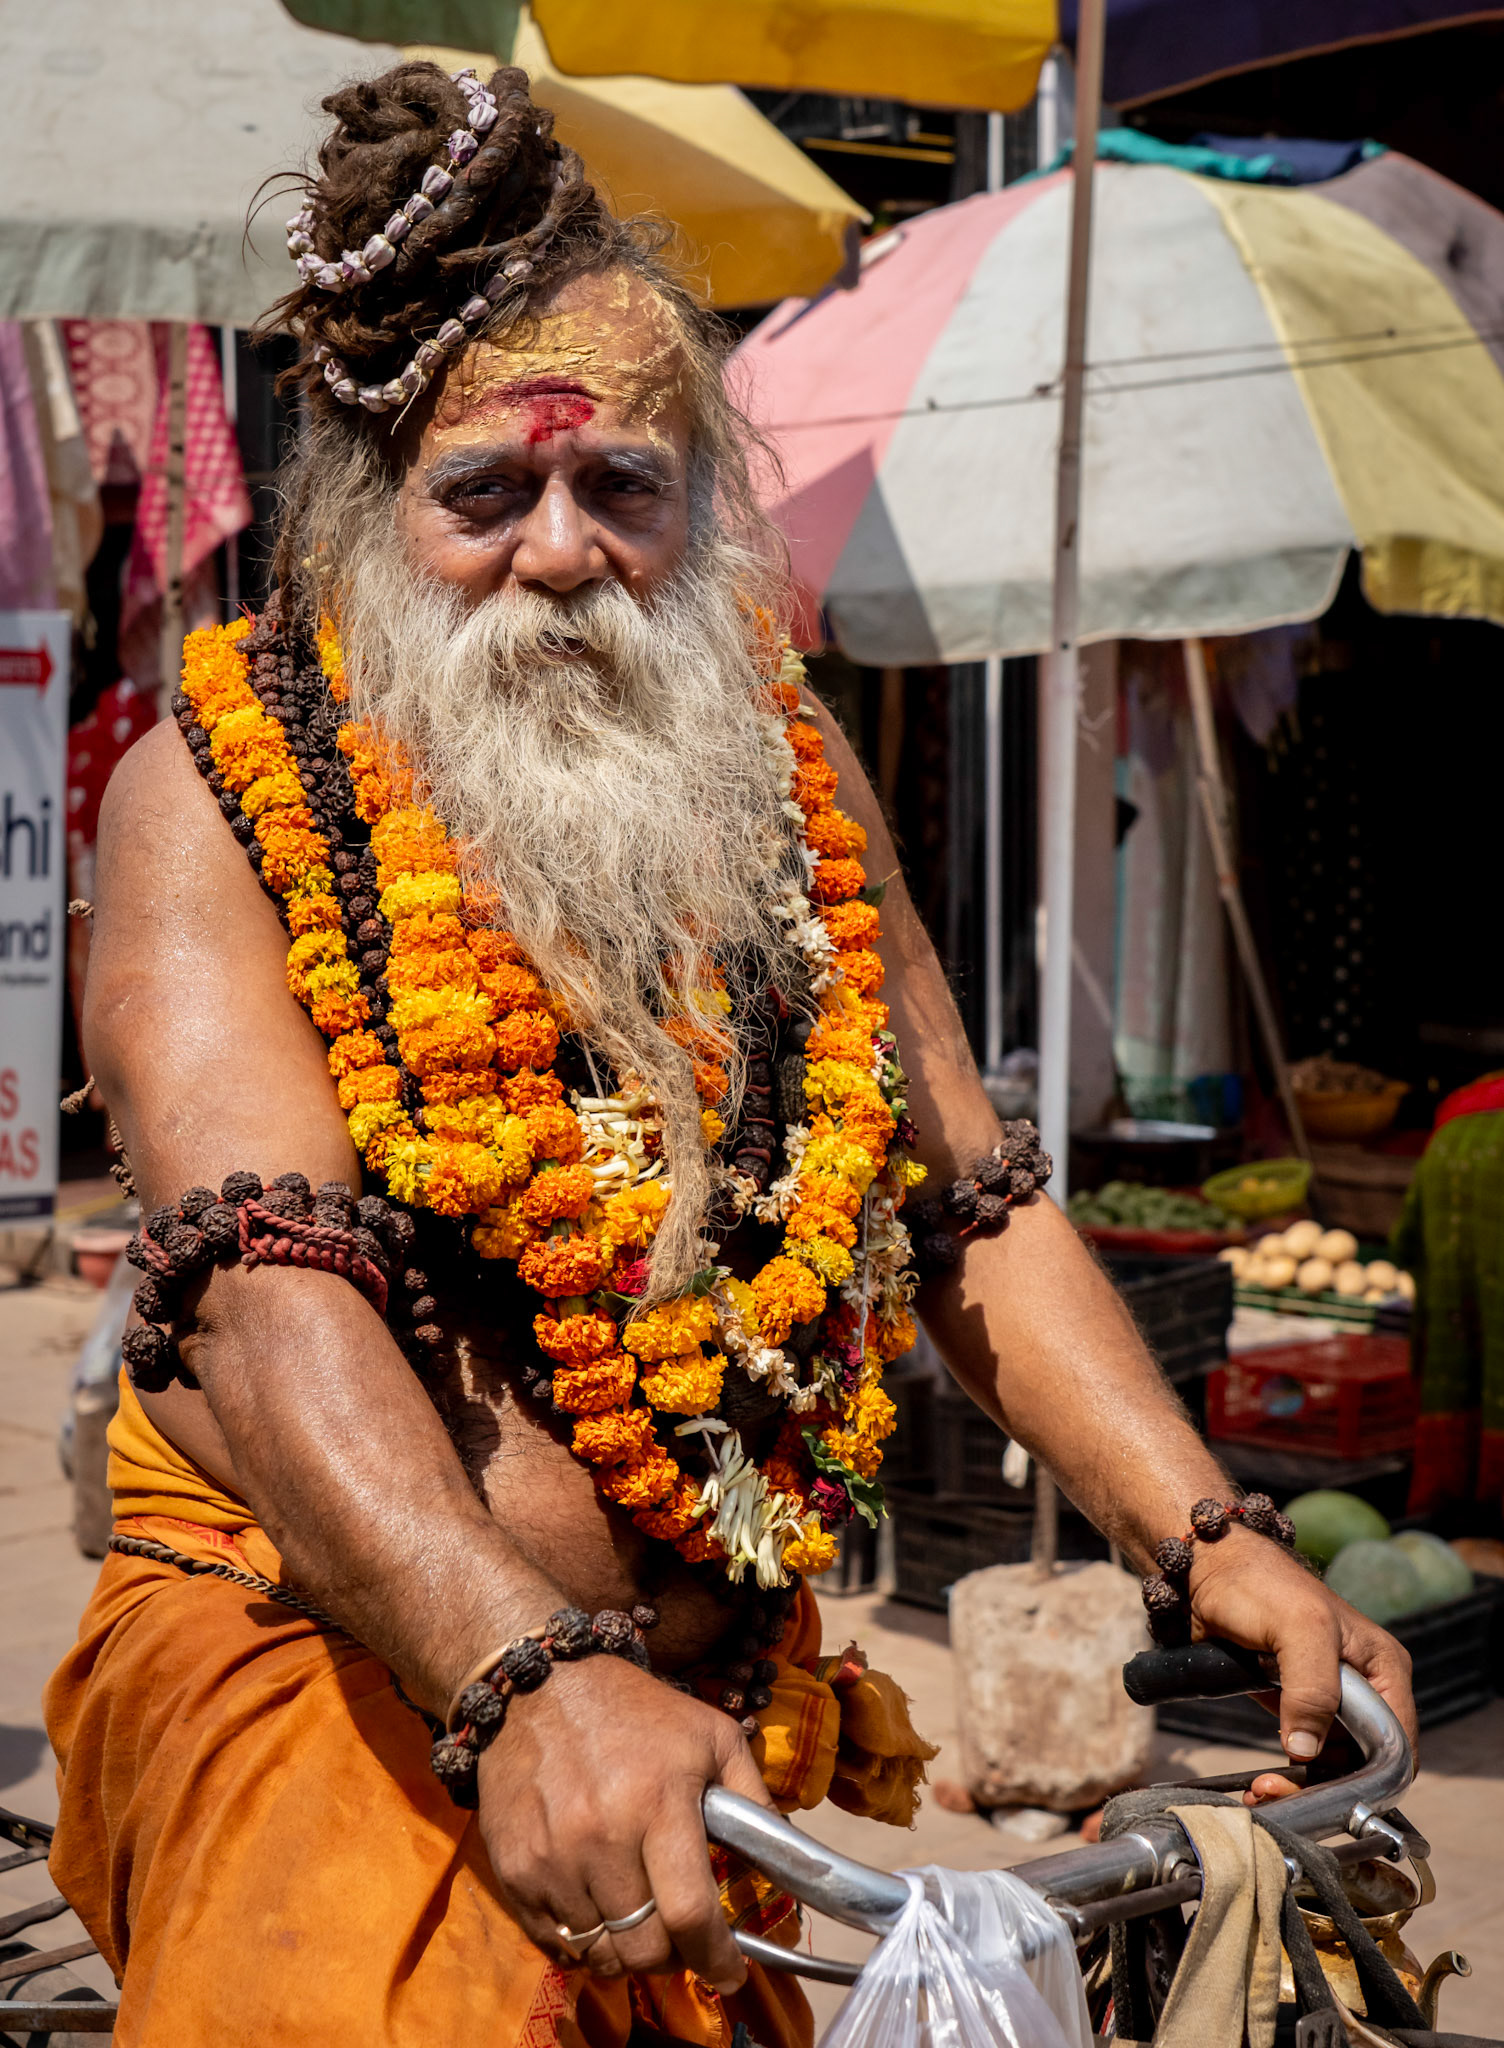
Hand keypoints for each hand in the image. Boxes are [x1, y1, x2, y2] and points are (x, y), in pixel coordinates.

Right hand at [475, 1654, 773, 1989]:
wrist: (539, 1687)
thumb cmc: (637, 1713)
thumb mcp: (711, 1736)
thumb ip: (754, 1800)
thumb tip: (790, 1862)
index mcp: (659, 1801)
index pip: (689, 1911)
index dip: (715, 1957)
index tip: (732, 1974)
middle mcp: (601, 1835)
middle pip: (643, 1947)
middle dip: (672, 1958)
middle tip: (680, 1939)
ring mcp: (552, 1857)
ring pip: (599, 1954)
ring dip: (626, 1951)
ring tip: (638, 1919)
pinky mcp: (514, 1869)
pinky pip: (554, 1943)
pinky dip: (583, 1942)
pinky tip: (599, 1909)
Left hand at [1185, 1525, 1417, 1804]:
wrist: (1206, 1570)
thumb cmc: (1260, 1583)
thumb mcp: (1299, 1628)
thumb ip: (1312, 1687)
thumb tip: (1307, 1751)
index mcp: (1383, 1667)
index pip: (1397, 1744)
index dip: (1368, 1778)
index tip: (1325, 1795)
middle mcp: (1364, 1688)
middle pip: (1364, 1763)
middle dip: (1326, 1788)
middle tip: (1278, 1794)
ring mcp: (1329, 1700)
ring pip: (1331, 1767)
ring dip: (1300, 1788)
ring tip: (1263, 1792)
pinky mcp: (1295, 1706)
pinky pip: (1302, 1756)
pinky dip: (1285, 1777)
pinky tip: (1260, 1785)